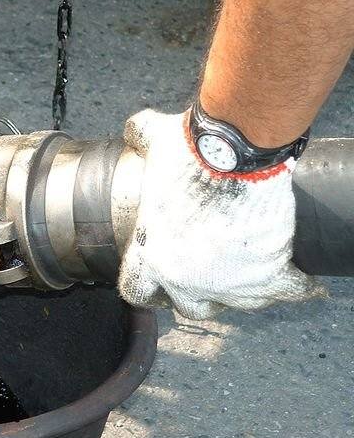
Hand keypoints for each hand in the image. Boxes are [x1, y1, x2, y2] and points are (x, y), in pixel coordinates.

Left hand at [117, 108, 325, 319]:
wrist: (236, 157)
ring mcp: (229, 283)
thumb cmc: (191, 154)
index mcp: (151, 256)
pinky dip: (297, 285)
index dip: (148, 287)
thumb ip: (139, 138)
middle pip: (190, 307)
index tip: (157, 285)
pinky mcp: (270, 277)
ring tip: (250, 273)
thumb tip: (133, 130)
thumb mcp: (155, 143)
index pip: (137, 290)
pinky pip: (288, 292)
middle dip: (197, 295)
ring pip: (239, 305)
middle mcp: (186, 279)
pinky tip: (302, 281)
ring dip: (244, 290)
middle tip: (207, 277)